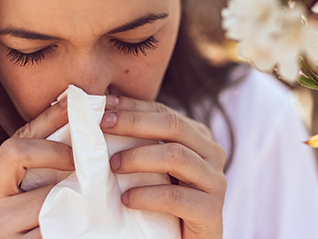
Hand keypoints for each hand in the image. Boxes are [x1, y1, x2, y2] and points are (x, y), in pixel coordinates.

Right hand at [0, 99, 74, 237]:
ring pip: (42, 194)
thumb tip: (74, 108)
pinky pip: (52, 227)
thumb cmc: (41, 220)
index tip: (77, 104)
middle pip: (15, 151)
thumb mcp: (39, 184)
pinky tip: (82, 224)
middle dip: (55, 151)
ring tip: (91, 197)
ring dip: (73, 195)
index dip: (50, 117)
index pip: (20, 135)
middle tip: (83, 161)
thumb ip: (48, 154)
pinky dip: (72, 225)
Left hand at [101, 96, 226, 238]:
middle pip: (172, 125)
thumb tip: (103, 115)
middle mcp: (213, 153)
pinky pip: (175, 196)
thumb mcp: (154, 168)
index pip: (163, 111)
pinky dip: (146, 195)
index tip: (102, 105)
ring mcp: (215, 181)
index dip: (133, 107)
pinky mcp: (211, 211)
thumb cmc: (165, 203)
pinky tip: (126, 199)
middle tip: (102, 125)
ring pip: (175, 155)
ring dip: (138, 157)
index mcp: (199, 137)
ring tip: (112, 166)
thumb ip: (141, 143)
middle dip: (133, 122)